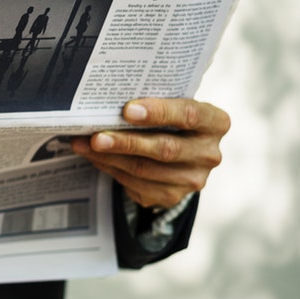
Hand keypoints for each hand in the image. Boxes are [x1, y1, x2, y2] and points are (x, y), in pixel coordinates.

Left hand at [71, 98, 229, 209]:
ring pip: (145, 170)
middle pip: (165, 149)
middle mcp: (209, 153)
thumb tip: (105, 102)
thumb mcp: (170, 105)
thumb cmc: (170, 119)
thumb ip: (150, 103)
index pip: (189, 115)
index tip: (128, 110)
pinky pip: (136, 184)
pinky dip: (111, 169)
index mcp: (215, 122)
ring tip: (84, 145)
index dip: (159, 112)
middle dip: (127, 142)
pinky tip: (94, 157)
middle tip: (97, 136)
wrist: (179, 152)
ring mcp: (193, 179)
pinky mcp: (173, 196)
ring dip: (110, 158)